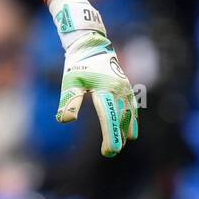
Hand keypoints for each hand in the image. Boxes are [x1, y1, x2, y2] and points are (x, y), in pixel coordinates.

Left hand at [56, 31, 138, 156]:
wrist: (91, 46)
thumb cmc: (77, 65)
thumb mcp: (69, 82)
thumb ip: (69, 101)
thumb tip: (66, 120)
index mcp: (105, 89)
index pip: (109, 117)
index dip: (111, 135)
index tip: (110, 150)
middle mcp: (119, 90)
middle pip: (121, 119)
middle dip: (118, 137)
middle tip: (110, 152)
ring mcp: (125, 89)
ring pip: (129, 115)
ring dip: (126, 131)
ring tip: (120, 145)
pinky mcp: (127, 88)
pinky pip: (133, 108)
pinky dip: (132, 121)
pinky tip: (130, 132)